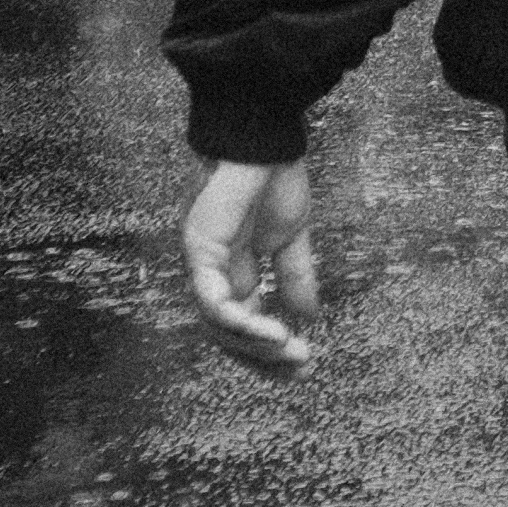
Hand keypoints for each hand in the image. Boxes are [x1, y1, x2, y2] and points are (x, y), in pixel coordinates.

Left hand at [182, 159, 322, 372]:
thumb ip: (294, 275)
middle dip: (262, 357)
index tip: (303, 364)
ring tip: (290, 351)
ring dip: (255, 346)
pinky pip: (213, 302)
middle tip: (300, 367)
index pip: (242, 324)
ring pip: (217, 326)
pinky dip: (242, 324)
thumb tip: (308, 315)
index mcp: (232, 269)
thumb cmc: (273, 177)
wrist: (264, 139)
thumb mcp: (292, 236)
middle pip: (226, 334)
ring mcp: (201, 263)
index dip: (268, 349)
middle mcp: (211, 273)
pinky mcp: (199, 252)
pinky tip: (275, 333)